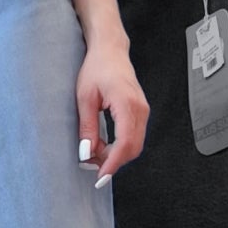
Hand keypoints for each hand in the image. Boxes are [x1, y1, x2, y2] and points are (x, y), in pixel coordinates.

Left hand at [76, 38, 147, 187]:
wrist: (110, 51)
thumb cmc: (97, 68)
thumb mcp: (84, 98)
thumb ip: (87, 127)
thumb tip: (86, 152)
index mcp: (127, 104)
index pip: (125, 143)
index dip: (113, 163)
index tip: (101, 176)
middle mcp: (140, 109)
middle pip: (133, 148)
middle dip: (113, 162)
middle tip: (92, 166)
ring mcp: (143, 111)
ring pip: (134, 145)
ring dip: (116, 155)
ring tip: (94, 155)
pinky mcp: (140, 112)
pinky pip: (134, 136)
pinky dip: (120, 146)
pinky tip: (104, 146)